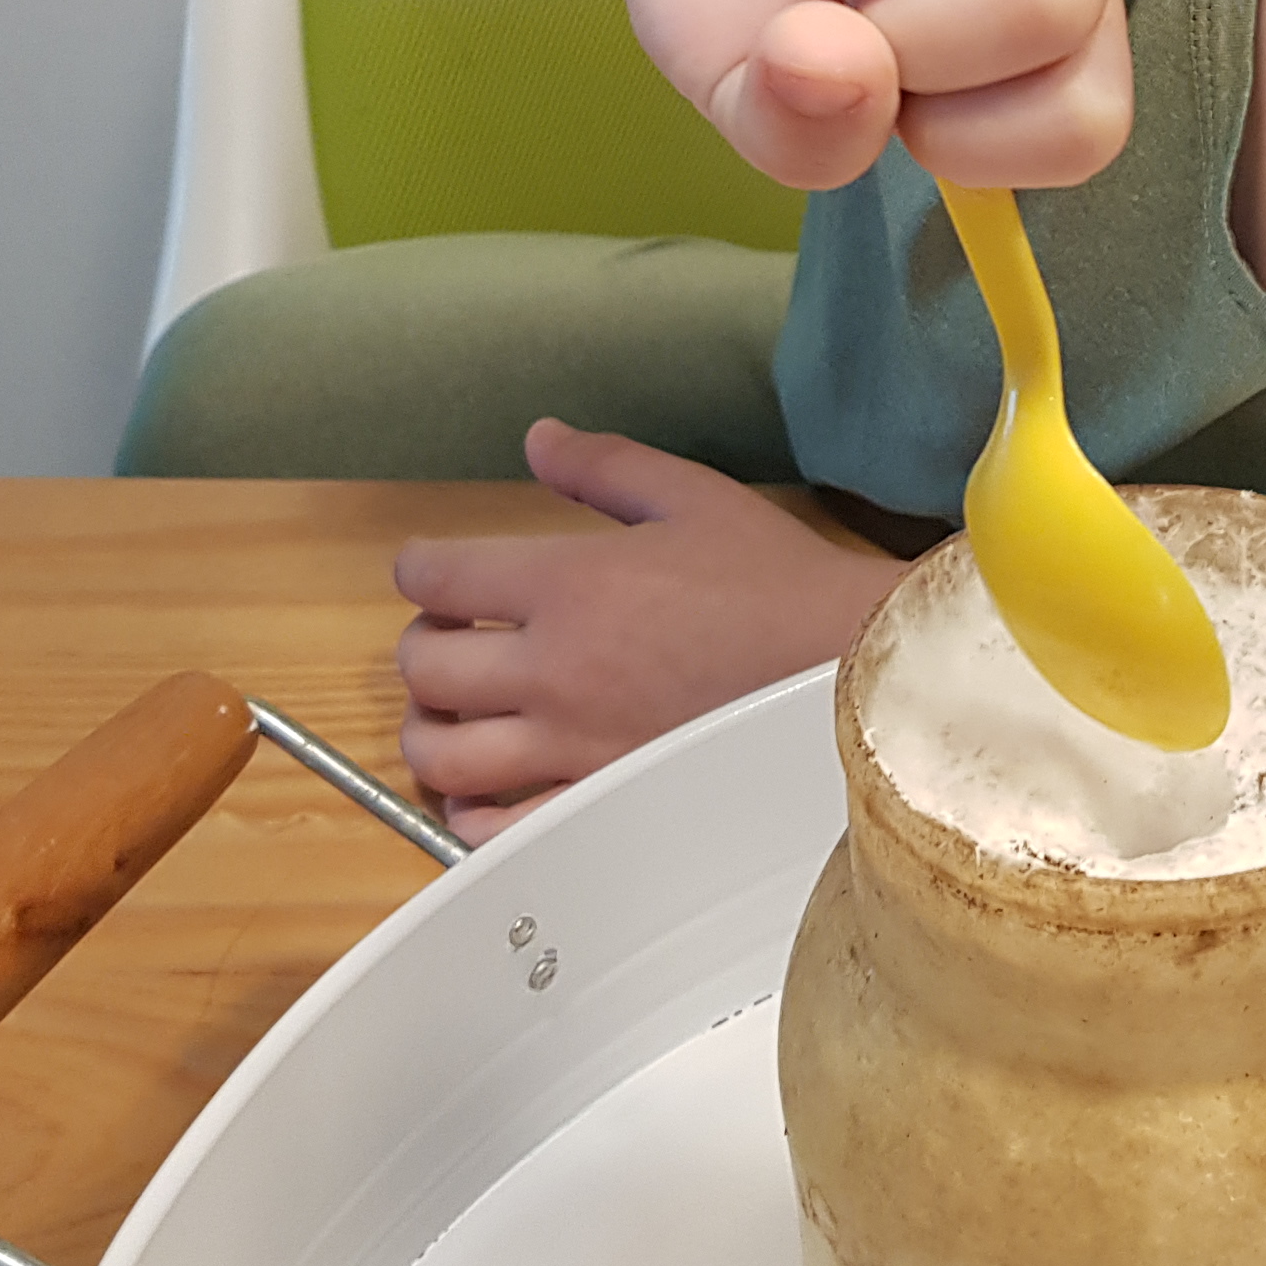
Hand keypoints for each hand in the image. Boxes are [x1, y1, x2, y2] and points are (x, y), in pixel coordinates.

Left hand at [389, 420, 904, 843]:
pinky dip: (470, 811)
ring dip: (430, 730)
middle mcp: (553, 670)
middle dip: (421, 647)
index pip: (435, 576)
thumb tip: (537, 439)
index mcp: (568, 585)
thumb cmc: (780, 587)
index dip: (417, 569)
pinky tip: (488, 789)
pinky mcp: (598, 803)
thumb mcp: (695, 500)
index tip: (433, 572)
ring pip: (442, 754)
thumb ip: (604, 466)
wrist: (848, 676)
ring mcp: (570, 747)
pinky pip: (495, 826)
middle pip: (424, 668)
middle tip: (450, 640)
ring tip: (455, 716)